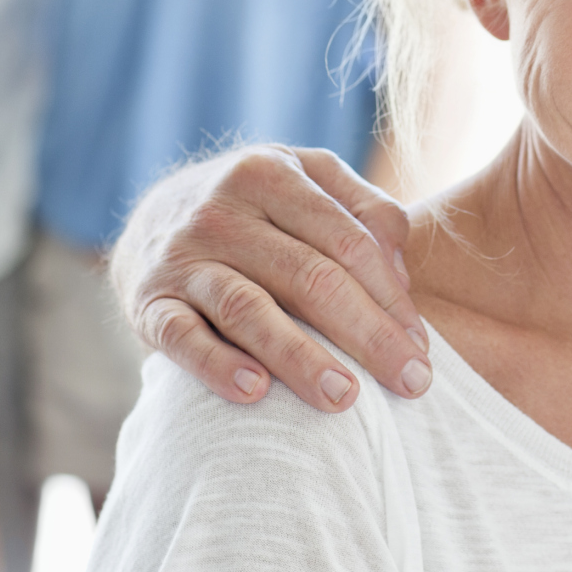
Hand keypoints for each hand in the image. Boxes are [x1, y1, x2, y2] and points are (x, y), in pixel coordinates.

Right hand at [108, 144, 431, 413]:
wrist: (151, 219)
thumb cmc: (255, 207)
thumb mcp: (307, 180)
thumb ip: (365, 211)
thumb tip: (401, 276)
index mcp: (271, 173)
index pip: (347, 241)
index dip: (390, 297)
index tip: (423, 348)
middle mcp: (223, 210)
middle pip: (309, 277)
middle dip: (367, 335)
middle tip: (410, 384)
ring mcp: (182, 257)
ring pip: (248, 309)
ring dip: (299, 357)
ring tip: (345, 398)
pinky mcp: (149, 303)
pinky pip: (181, 337)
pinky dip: (217, 364)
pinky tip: (255, 393)